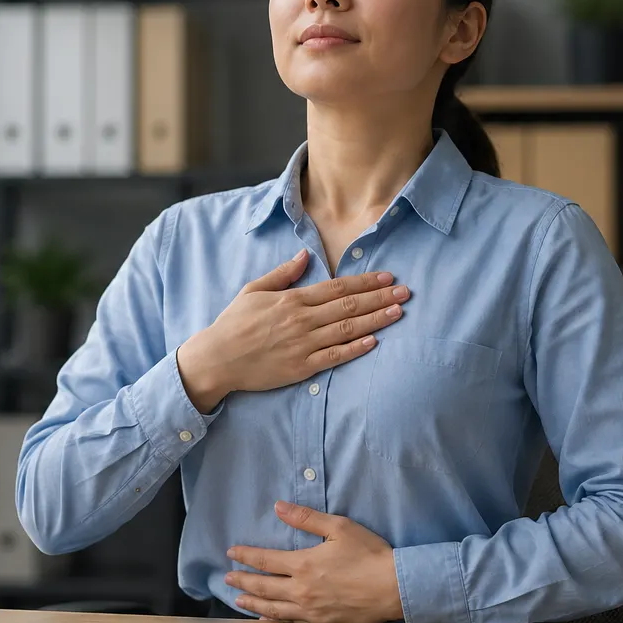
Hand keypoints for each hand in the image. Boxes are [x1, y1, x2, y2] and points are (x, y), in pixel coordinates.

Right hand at [175, 251, 409, 412]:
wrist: (217, 359)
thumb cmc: (234, 323)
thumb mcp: (254, 290)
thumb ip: (283, 273)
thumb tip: (306, 254)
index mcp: (292, 299)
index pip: (337, 287)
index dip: (365, 282)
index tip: (388, 277)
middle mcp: (301, 320)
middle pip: (349, 306)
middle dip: (380, 298)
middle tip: (405, 292)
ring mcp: (303, 345)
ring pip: (347, 329)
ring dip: (376, 320)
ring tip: (399, 313)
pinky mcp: (301, 368)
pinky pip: (334, 357)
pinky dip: (355, 348)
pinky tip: (374, 341)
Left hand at [224, 501, 402, 622]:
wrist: (393, 587)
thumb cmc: (369, 553)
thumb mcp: (339, 527)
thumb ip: (306, 518)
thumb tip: (278, 507)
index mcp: (303, 564)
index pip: (265, 560)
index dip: (246, 556)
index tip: (231, 553)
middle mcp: (301, 589)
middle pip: (263, 587)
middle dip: (243, 581)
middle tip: (227, 578)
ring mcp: (310, 610)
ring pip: (273, 608)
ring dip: (253, 603)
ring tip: (238, 601)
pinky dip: (274, 621)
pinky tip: (266, 620)